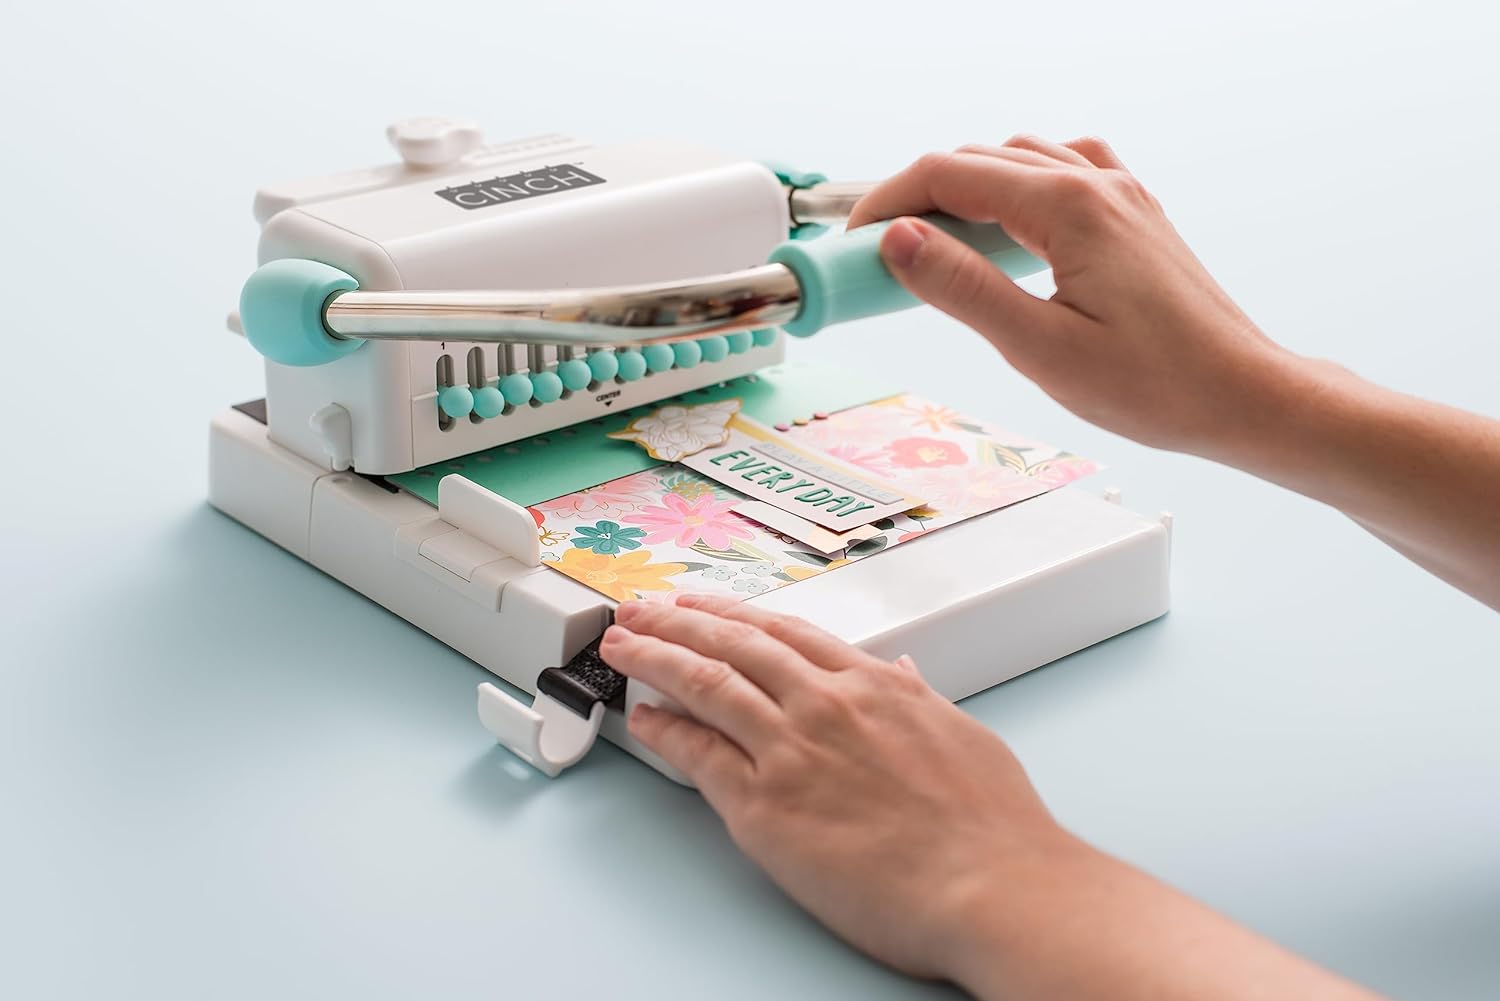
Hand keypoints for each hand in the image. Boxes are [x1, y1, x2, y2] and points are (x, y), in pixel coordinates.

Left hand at [599, 594, 1069, 985]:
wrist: (993, 887)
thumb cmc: (992, 827)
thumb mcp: (962, 734)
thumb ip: (919, 698)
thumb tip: (900, 670)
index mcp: (873, 685)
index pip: (784, 631)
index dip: (733, 614)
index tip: (702, 606)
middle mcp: (826, 704)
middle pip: (733, 645)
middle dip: (677, 622)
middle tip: (639, 610)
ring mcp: (791, 751)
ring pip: (705, 684)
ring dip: (654, 658)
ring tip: (621, 647)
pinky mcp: (766, 807)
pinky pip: (699, 756)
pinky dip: (665, 731)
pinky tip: (643, 717)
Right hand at [848, 136, 1307, 462]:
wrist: (1241, 395)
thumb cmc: (1154, 385)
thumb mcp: (1039, 348)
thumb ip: (964, 288)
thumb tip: (897, 239)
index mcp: (1067, 207)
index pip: (948, 175)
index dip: (887, 203)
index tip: (853, 243)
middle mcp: (1095, 183)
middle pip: (978, 161)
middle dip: (916, 197)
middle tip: (877, 255)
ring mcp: (1119, 193)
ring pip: (1018, 159)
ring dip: (963, 189)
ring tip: (930, 246)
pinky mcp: (1133, 214)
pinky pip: (1060, 170)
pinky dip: (1015, 186)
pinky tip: (1006, 227)